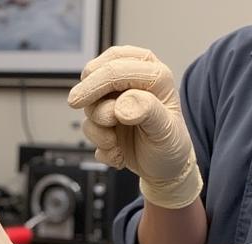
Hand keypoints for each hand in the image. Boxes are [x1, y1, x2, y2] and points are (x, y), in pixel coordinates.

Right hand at [67, 45, 201, 209]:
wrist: (164, 169)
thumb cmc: (170, 145)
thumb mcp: (166, 129)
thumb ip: (148, 111)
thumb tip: (122, 103)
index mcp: (152, 75)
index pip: (117, 67)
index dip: (96, 82)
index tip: (80, 100)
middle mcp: (132, 85)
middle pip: (96, 77)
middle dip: (92, 100)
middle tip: (102, 121)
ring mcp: (116, 103)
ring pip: (90, 107)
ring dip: (99, 130)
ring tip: (117, 142)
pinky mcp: (105, 123)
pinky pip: (90, 130)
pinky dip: (100, 145)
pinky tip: (117, 150)